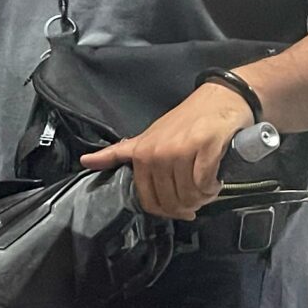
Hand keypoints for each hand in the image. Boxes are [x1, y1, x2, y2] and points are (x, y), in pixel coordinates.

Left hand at [80, 83, 256, 219]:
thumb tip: (86, 162)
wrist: (221, 96)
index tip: (181, 209)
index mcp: (141, 153)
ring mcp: (180, 150)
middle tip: (199, 196)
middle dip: (188, 206)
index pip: (149, 200)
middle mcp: (157, 153)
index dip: (167, 211)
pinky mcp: (204, 147)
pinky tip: (216, 180)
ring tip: (208, 187)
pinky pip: (205, 183)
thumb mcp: (147, 136)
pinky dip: (213, 187)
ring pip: (189, 195)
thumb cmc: (187, 120)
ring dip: (203, 197)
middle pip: (171, 201)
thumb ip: (120, 152)